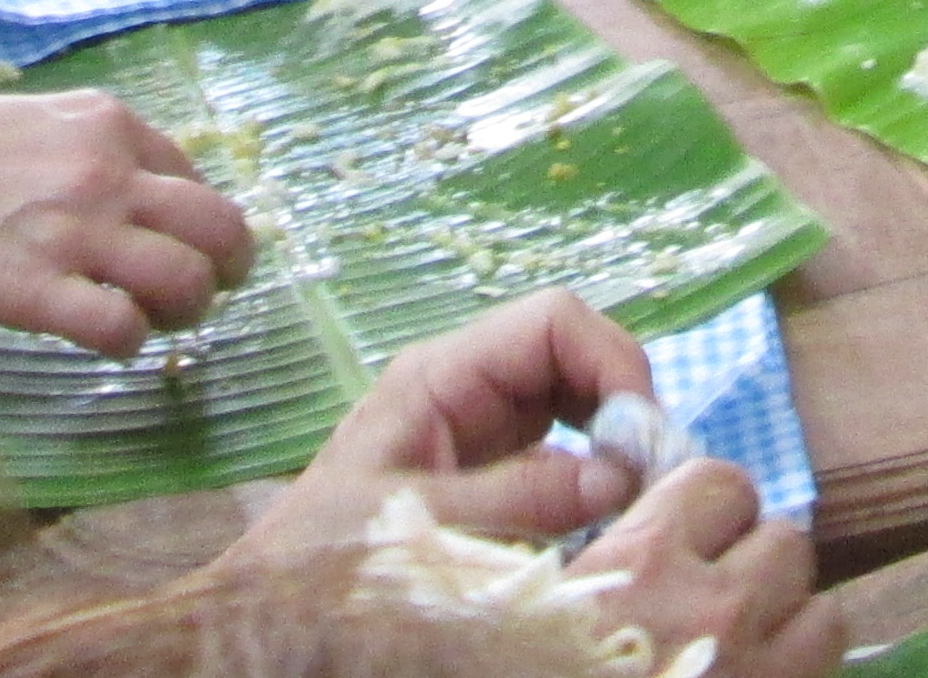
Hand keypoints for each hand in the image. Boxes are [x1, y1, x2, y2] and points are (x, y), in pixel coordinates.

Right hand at [0, 90, 256, 359]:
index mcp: (105, 123)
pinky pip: (124, 330)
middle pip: (222, 227)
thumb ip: (80, 145)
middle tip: (203, 293)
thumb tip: (122, 179)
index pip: (197, 174)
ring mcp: (79, 234)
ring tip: (154, 323)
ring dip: (185, 313)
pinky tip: (104, 341)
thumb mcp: (23, 119)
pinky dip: (128, 344)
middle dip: (227, 267)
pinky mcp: (42, 294)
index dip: (195, 219)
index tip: (177, 244)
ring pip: (191, 281)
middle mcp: (108, 172)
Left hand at [239, 292, 655, 558]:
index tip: (642, 435)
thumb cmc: (327, 557)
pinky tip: (601, 519)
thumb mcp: (418, 526)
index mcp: (440, 374)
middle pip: (573, 353)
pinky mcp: (491, 470)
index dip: (612, 360)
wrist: (276, 606)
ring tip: (636, 496)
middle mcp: (467, 386)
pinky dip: (595, 477)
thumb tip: (617, 477)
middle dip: (623, 400)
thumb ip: (514, 500)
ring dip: (615, 438)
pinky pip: (562, 452)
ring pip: (576, 399)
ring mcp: (481, 426)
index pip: (552, 321)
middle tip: (652, 474)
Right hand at [567, 456, 842, 677]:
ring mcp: (758, 658)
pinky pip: (830, 644)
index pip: (720, 483)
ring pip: (820, 598)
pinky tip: (774, 669)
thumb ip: (613, 552)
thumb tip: (663, 526)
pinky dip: (808, 654)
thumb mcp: (556, 602)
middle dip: (759, 564)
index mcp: (643, 560)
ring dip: (790, 615)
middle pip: (781, 538)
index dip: (714, 511)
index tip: (699, 542)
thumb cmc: (546, 675)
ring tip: (757, 641)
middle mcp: (713, 601)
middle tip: (727, 600)